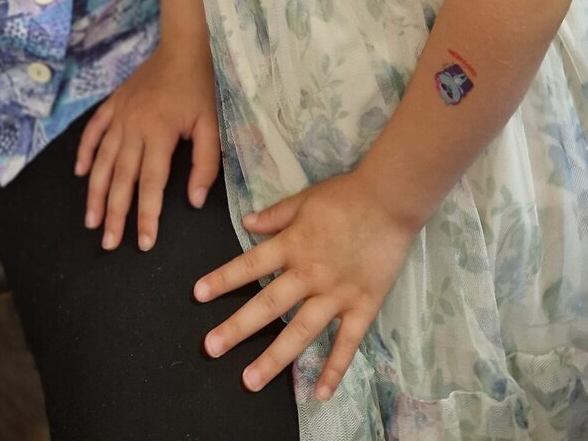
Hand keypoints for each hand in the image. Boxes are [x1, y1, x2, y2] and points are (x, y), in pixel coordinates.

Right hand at [75, 39, 219, 251]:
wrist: (181, 47)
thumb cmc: (199, 87)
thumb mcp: (212, 124)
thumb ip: (206, 163)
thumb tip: (195, 200)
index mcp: (159, 133)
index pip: (151, 184)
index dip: (147, 215)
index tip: (144, 243)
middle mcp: (133, 127)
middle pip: (120, 179)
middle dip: (114, 214)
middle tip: (108, 244)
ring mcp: (118, 116)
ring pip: (101, 160)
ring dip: (95, 193)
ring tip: (91, 221)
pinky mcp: (111, 105)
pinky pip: (93, 132)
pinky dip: (85, 153)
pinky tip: (81, 174)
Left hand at [194, 170, 416, 401]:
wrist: (389, 200)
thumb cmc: (345, 195)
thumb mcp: (304, 199)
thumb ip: (275, 215)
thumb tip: (246, 222)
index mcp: (292, 245)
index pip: (250, 264)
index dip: (223, 279)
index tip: (198, 294)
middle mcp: (309, 274)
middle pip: (268, 304)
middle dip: (237, 327)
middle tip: (211, 348)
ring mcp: (336, 294)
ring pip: (301, 331)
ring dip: (274, 357)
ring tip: (250, 380)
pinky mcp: (363, 306)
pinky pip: (347, 343)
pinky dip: (334, 369)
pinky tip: (320, 393)